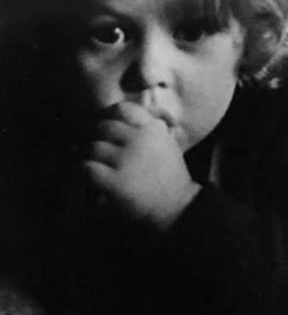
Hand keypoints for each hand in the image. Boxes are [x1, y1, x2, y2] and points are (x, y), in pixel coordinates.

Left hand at [83, 101, 199, 229]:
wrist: (176, 205)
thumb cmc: (169, 174)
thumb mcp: (167, 142)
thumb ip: (150, 126)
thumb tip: (123, 115)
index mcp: (153, 129)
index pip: (122, 109)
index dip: (108, 116)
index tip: (107, 128)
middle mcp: (140, 140)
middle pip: (103, 127)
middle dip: (98, 138)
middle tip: (98, 151)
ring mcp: (127, 160)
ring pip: (93, 147)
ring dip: (91, 157)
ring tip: (95, 166)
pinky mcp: (115, 181)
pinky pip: (87, 168)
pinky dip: (85, 173)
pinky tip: (91, 180)